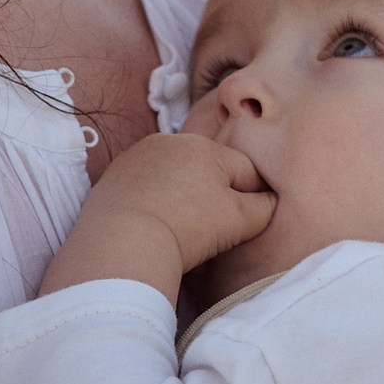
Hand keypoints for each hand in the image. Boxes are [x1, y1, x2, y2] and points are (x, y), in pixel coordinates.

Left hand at [40, 133, 273, 301]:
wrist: (120, 243)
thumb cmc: (187, 229)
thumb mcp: (241, 221)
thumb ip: (265, 207)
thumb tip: (269, 201)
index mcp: (208, 147)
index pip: (246, 170)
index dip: (254, 198)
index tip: (246, 225)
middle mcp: (172, 141)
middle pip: (209, 170)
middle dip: (216, 195)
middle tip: (212, 230)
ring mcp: (138, 155)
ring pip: (177, 175)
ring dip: (184, 195)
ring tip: (181, 228)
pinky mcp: (114, 175)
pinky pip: (147, 184)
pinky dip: (155, 199)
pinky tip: (154, 223)